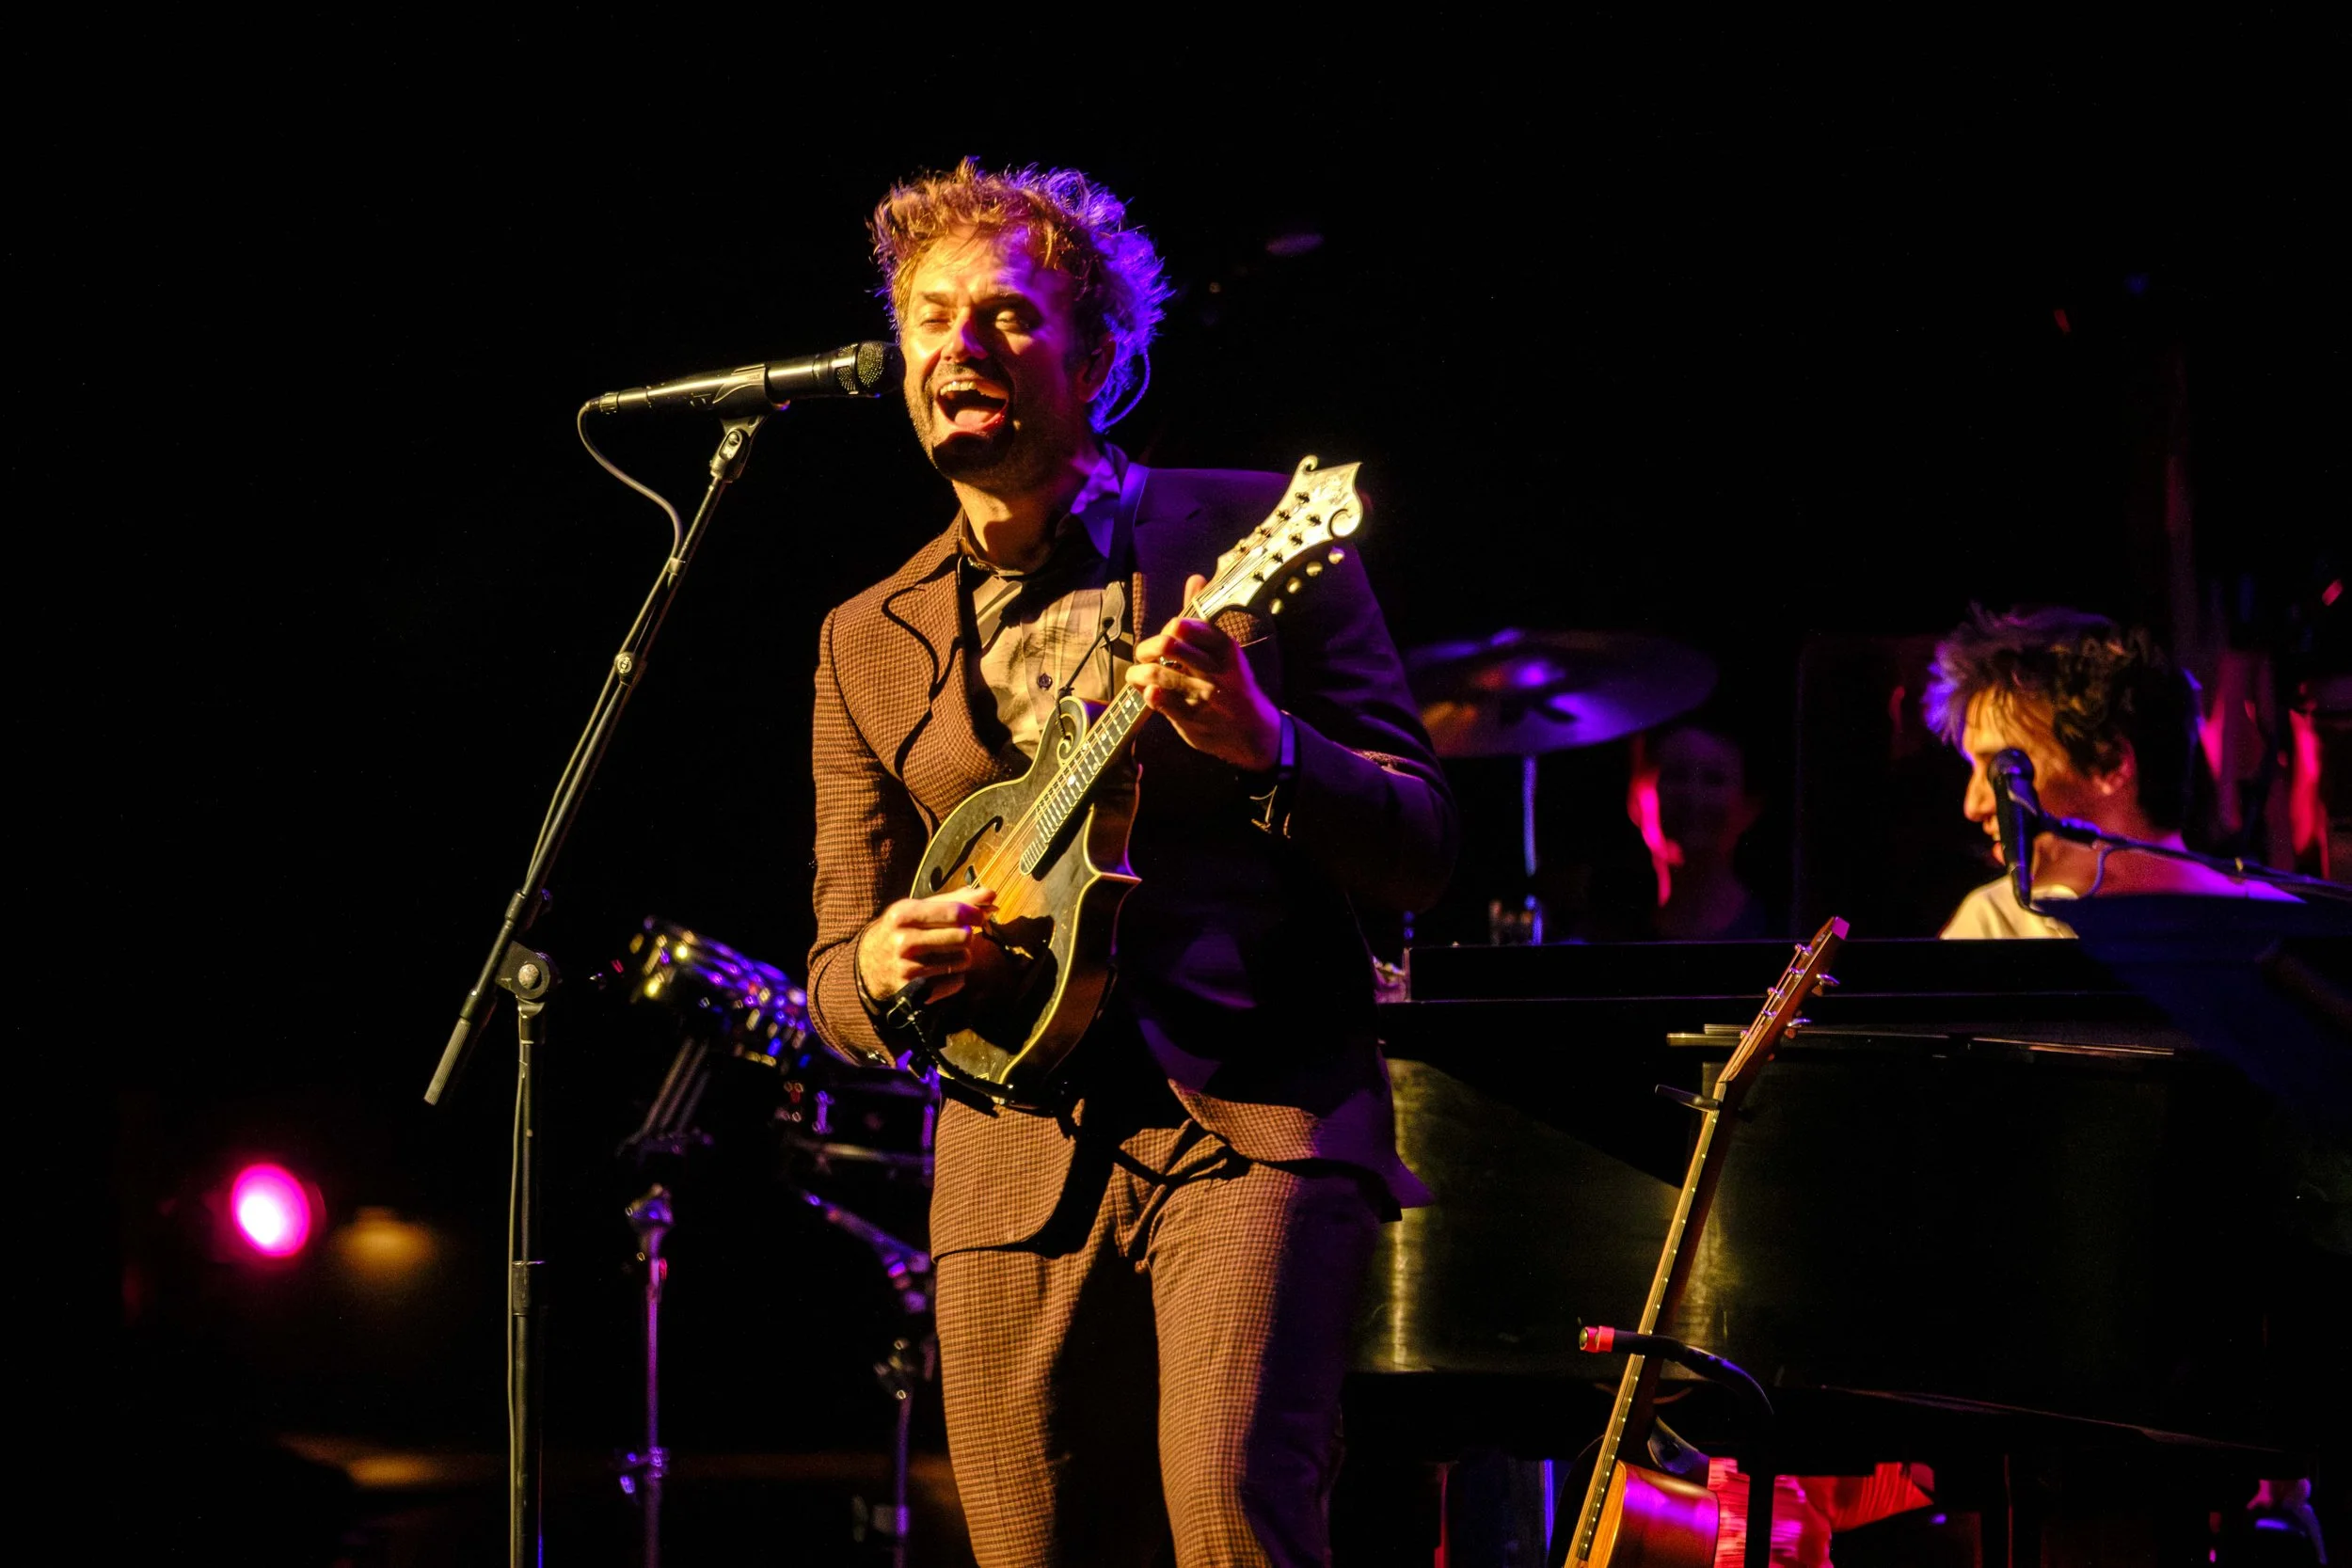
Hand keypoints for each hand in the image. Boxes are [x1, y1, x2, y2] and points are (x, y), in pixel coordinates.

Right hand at [856, 888, 994, 1003]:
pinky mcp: (915, 991)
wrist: (869, 965)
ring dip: (963, 955)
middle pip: (963, 936)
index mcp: (903, 914)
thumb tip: (991, 894)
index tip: (981, 915)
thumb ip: (956, 900)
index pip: (954, 912)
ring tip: (946, 953)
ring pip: (963, 959)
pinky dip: (956, 975)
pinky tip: (940, 970)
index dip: (976, 913)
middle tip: (958, 934)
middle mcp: (903, 941)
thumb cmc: (903, 930)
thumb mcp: (919, 909)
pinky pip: (957, 981)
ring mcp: (908, 968)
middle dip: (967, 934)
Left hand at [1128, 574, 1282, 770]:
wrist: (1254, 732)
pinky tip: (1148, 693)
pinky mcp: (1192, 719)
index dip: (1167, 630)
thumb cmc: (1234, 684)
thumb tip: (1195, 579)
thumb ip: (1203, 617)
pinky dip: (1147, 694)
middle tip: (1144, 656)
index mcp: (1224, 647)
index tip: (1167, 638)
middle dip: (1145, 649)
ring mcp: (1203, 695)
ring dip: (1138, 674)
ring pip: (1157, 674)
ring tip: (1138, 676)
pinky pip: (1159, 702)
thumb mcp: (1225, 650)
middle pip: (1166, 645)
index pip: (1183, 625)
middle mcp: (1215, 669)